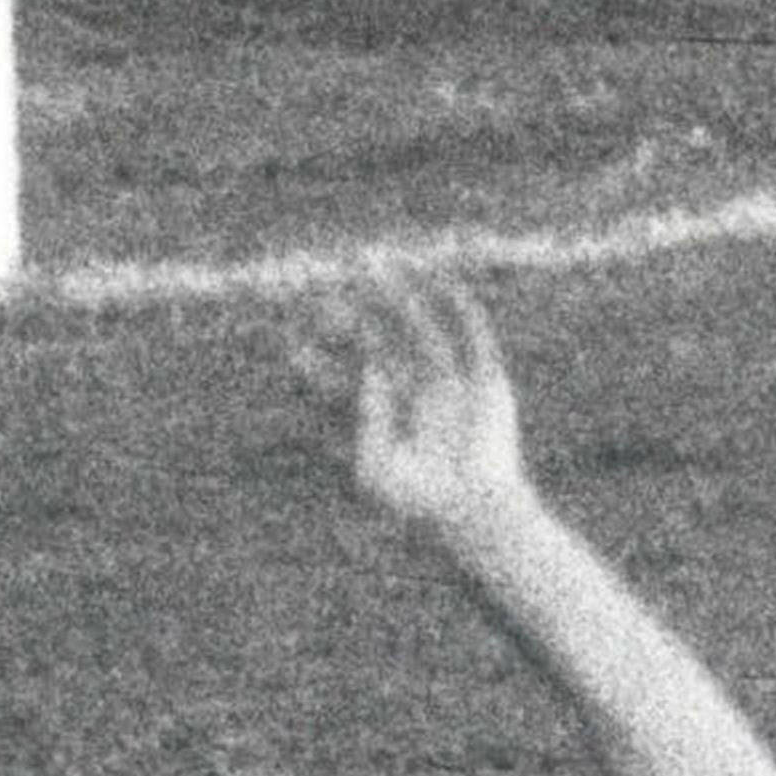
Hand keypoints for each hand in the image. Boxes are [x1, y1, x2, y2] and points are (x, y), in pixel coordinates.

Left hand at [341, 265, 538, 545]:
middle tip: (327, 282)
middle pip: (376, 340)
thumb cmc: (418, 503)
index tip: (291, 330)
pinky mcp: (485, 381)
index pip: (341, 371)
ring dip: (399, 293)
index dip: (318, 349)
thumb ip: (367, 418)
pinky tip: (440, 281)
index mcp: (380, 415)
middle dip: (351, 311)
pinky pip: (471, 334)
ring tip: (375, 260)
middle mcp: (411, 393)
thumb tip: (372, 367)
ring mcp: (449, 384)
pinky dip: (460, 308)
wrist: (479, 515)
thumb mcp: (374, 467)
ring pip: (420, 327)